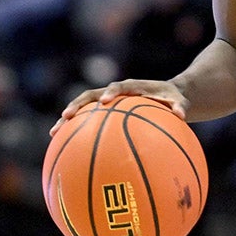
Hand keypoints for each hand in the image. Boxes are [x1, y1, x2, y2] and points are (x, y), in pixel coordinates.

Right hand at [50, 78, 187, 134]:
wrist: (167, 95)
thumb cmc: (172, 99)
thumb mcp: (178, 101)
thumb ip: (178, 106)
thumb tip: (182, 115)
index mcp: (132, 87)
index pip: (118, 87)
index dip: (110, 93)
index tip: (104, 102)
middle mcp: (115, 92)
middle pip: (91, 95)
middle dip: (77, 105)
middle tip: (65, 117)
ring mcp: (107, 101)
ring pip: (83, 108)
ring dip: (68, 119)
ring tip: (53, 133)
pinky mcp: (104, 112)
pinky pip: (87, 121)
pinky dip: (75, 131)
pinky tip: (64, 148)